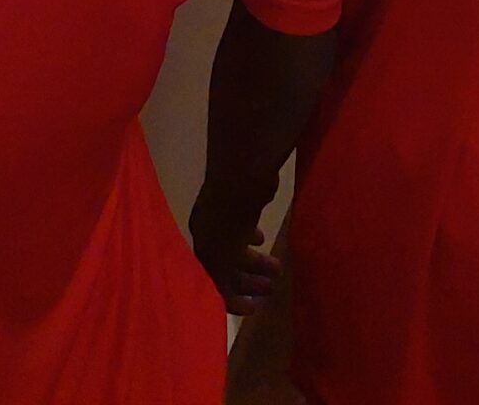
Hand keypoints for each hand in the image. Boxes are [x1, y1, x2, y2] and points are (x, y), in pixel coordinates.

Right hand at [189, 182, 279, 314]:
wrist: (242, 169)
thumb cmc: (230, 217)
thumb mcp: (221, 256)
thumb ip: (220, 280)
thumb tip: (223, 302)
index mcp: (202, 244)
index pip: (212, 279)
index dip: (231, 297)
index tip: (252, 309)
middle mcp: (209, 231)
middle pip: (227, 263)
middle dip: (247, 280)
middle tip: (269, 289)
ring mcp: (225, 214)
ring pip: (238, 245)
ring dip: (256, 261)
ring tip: (276, 269)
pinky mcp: (241, 200)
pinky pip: (245, 227)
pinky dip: (252, 238)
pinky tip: (263, 238)